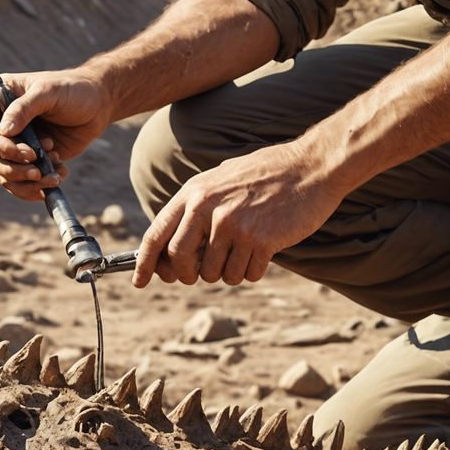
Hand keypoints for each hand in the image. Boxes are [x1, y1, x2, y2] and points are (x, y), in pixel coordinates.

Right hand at [0, 70, 108, 201]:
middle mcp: (0, 124)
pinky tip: (58, 176)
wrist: (98, 105)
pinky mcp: (29, 161)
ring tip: (52, 177)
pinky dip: (37, 187)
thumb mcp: (49, 92)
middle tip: (36, 169)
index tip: (18, 152)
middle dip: (11, 168)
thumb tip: (3, 132)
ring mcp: (14, 145)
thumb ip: (25, 108)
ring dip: (26, 181)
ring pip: (3, 174)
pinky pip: (21, 183)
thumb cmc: (72, 90)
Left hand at [133, 143, 341, 286]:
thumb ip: (195, 211)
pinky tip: (264, 249)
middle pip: (180, 261)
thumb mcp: (220, 181)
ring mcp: (235, 226)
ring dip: (228, 271)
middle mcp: (209, 209)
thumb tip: (170, 252)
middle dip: (188, 274)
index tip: (140, 281)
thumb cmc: (264, 176)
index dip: (144, 263)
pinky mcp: (261, 241)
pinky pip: (244, 275)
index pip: (157, 235)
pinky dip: (252, 270)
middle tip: (202, 272)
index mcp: (194, 193)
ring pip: (215, 274)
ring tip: (245, 248)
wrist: (310, 167)